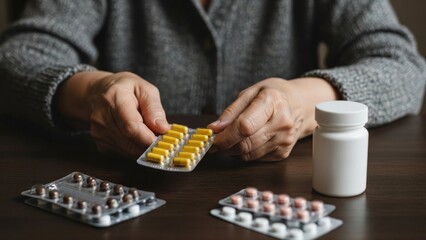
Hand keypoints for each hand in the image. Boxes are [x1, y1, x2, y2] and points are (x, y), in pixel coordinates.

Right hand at [56, 71, 169, 157]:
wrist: (98, 93)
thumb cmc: (124, 89)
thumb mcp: (145, 89)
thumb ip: (154, 108)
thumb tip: (163, 128)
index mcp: (114, 99)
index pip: (131, 126)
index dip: (149, 138)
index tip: (164, 141)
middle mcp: (101, 118)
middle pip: (130, 141)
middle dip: (150, 144)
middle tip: (163, 140)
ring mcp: (98, 133)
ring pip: (128, 150)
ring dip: (143, 148)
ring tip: (151, 136)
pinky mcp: (100, 144)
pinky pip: (123, 153)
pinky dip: (135, 149)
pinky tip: (138, 138)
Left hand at [208, 77, 338, 160]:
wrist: (299, 103)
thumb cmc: (272, 95)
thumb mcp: (250, 93)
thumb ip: (231, 112)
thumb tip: (214, 128)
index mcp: (273, 102)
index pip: (245, 126)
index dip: (225, 136)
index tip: (212, 138)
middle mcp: (282, 123)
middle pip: (246, 143)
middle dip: (225, 146)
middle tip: (214, 142)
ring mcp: (285, 140)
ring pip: (249, 154)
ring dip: (233, 151)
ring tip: (228, 141)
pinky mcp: (283, 153)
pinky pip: (256, 158)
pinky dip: (245, 153)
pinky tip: (245, 142)